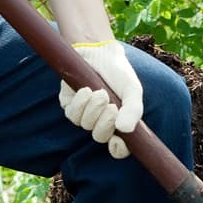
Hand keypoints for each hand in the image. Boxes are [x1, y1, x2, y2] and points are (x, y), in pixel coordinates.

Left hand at [59, 40, 143, 159]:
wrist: (100, 52)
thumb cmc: (119, 73)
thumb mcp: (132, 90)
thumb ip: (133, 110)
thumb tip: (124, 130)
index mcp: (119, 123)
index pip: (118, 148)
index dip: (118, 150)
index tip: (118, 141)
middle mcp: (101, 122)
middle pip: (100, 136)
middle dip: (105, 122)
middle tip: (111, 105)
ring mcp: (84, 114)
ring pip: (85, 125)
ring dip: (93, 109)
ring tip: (100, 92)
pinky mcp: (69, 105)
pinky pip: (72, 113)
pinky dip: (80, 102)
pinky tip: (86, 90)